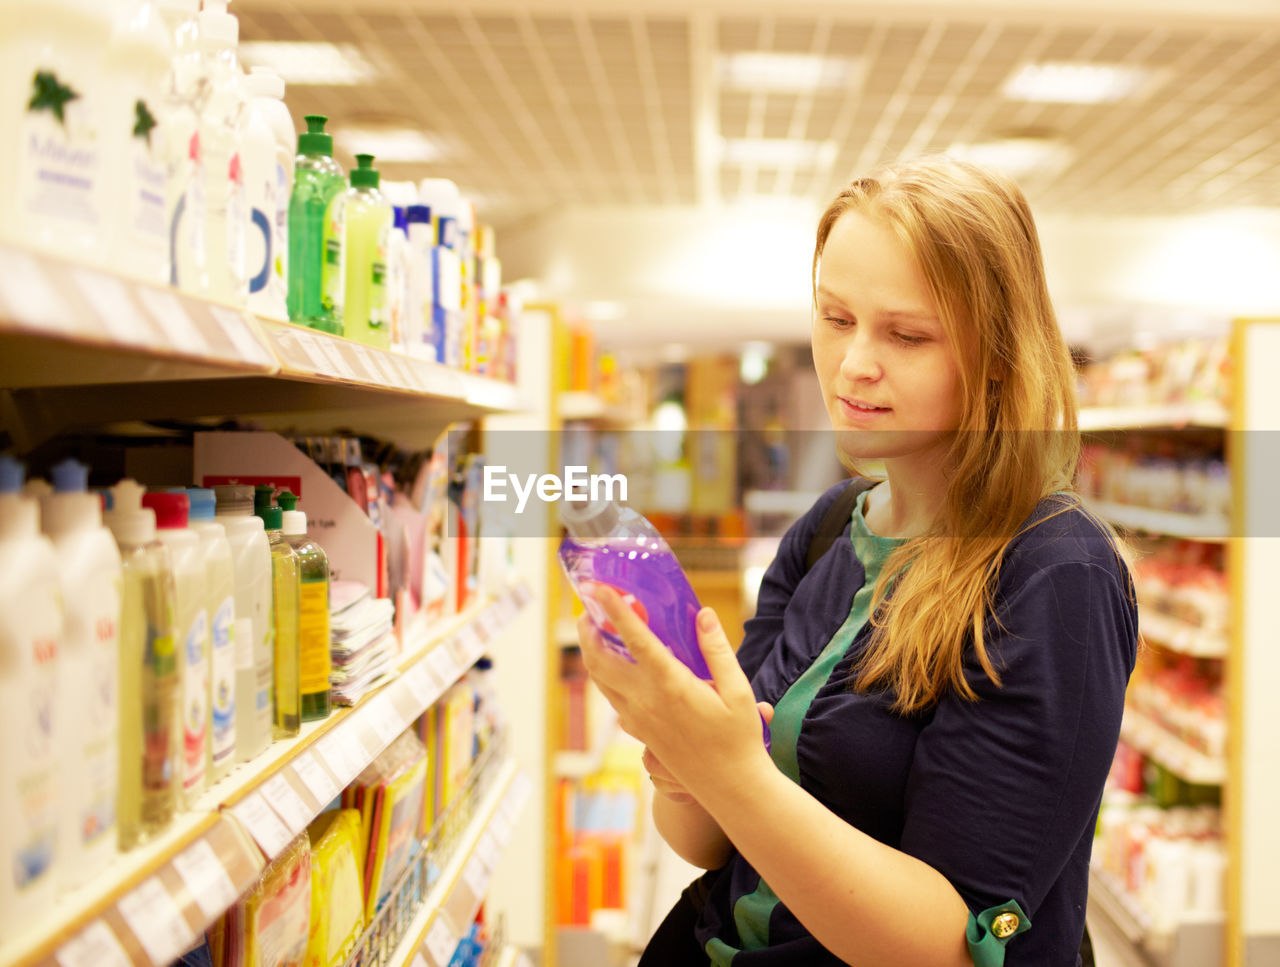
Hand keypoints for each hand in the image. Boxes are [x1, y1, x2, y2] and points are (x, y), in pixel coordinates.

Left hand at [577, 586, 773, 799]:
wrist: (730, 788)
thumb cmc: (739, 738)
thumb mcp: (738, 690)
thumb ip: (717, 649)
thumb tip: (702, 614)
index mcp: (670, 685)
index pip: (634, 639)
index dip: (614, 609)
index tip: (599, 587)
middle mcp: (645, 701)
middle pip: (599, 659)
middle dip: (588, 629)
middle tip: (590, 607)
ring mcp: (637, 719)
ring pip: (600, 679)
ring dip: (592, 652)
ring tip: (596, 629)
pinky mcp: (638, 732)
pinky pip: (611, 697)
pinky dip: (605, 675)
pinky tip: (617, 665)